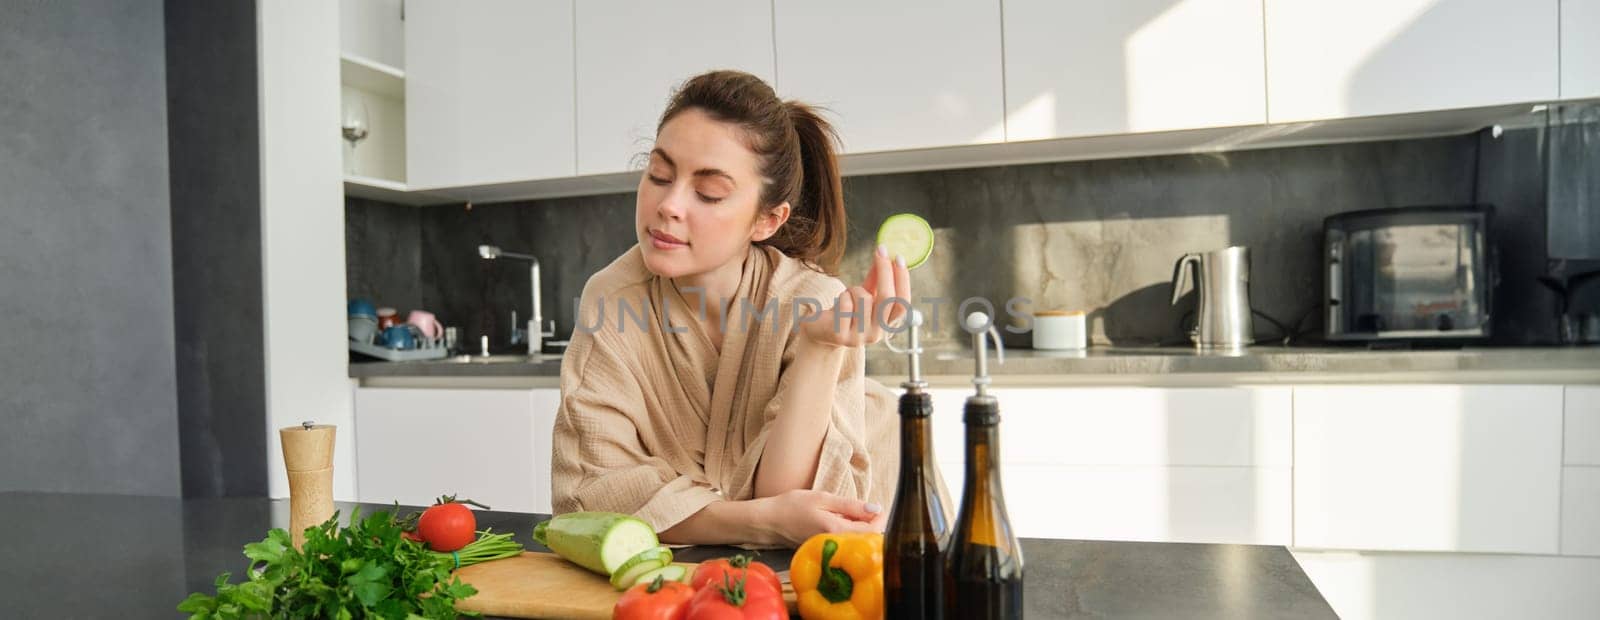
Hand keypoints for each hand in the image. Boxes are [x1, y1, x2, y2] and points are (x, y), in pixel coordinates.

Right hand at [759, 489, 885, 546]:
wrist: (768, 521)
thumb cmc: (792, 506)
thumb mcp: (823, 498)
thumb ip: (850, 505)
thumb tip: (876, 509)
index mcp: (837, 531)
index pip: (872, 531)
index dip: (880, 519)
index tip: (877, 507)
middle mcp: (835, 545)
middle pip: (867, 539)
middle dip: (872, 524)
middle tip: (864, 508)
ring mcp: (830, 549)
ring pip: (856, 541)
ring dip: (860, 527)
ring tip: (850, 512)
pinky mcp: (825, 549)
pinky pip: (845, 542)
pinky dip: (849, 531)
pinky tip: (840, 521)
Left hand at [800, 245, 910, 348]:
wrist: (820, 332)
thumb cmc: (845, 310)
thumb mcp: (864, 294)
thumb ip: (877, 279)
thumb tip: (887, 255)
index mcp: (886, 325)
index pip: (902, 303)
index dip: (903, 280)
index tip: (898, 257)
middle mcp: (876, 334)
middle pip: (887, 299)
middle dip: (885, 271)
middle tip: (881, 251)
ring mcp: (858, 337)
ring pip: (863, 298)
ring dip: (854, 289)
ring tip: (847, 295)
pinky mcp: (840, 336)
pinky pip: (845, 304)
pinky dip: (842, 297)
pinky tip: (837, 305)